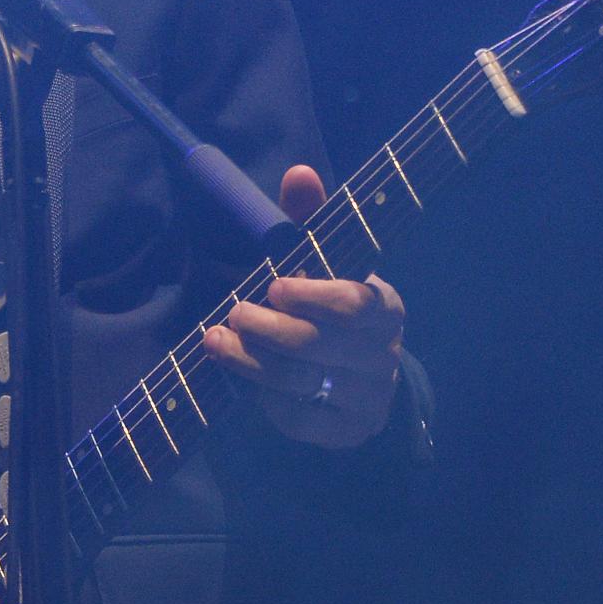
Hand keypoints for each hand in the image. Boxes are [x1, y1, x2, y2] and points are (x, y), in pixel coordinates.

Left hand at [200, 164, 405, 449]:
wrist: (353, 373)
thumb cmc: (326, 301)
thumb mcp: (321, 258)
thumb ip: (309, 218)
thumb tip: (300, 172)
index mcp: (386, 307)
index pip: (356, 304)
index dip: (312, 296)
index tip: (273, 284)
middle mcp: (385, 355)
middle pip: (320, 345)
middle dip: (268, 328)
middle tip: (234, 311)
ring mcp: (368, 398)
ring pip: (302, 382)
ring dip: (251, 360)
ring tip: (217, 339)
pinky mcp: (344, 431)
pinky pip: (298, 419)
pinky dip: (264, 396)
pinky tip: (242, 374)